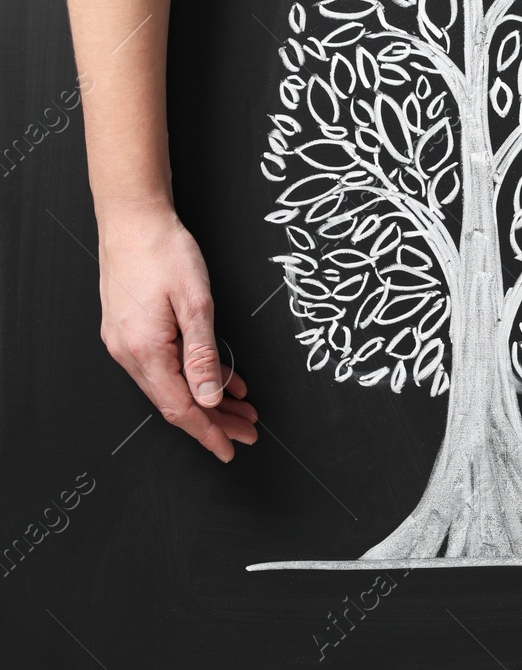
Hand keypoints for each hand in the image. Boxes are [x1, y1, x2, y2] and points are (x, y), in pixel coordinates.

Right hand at [96, 202, 257, 461]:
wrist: (133, 219)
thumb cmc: (164, 252)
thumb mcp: (196, 304)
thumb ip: (203, 355)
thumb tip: (209, 398)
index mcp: (145, 351)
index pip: (180, 408)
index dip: (207, 433)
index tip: (229, 450)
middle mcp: (129, 353)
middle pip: (177, 401)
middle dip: (215, 420)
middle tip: (247, 432)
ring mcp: (126, 342)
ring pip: (173, 385)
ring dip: (208, 399)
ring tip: (243, 410)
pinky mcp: (131, 331)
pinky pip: (166, 365)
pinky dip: (196, 375)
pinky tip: (224, 380)